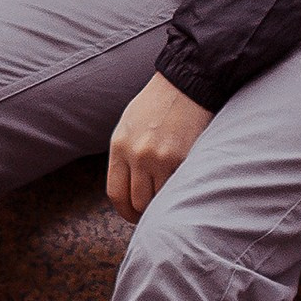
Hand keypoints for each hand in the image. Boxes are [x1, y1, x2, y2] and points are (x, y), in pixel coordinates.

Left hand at [108, 72, 211, 218]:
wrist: (184, 85)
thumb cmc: (156, 105)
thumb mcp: (128, 126)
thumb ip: (124, 156)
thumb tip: (127, 189)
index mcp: (119, 146)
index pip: (116, 193)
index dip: (125, 211)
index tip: (133, 215)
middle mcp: (137, 154)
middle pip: (138, 202)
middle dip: (145, 211)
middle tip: (154, 211)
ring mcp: (160, 158)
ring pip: (159, 200)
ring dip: (163, 203)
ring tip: (169, 197)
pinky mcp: (183, 158)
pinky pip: (178, 188)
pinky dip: (179, 191)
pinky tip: (182, 186)